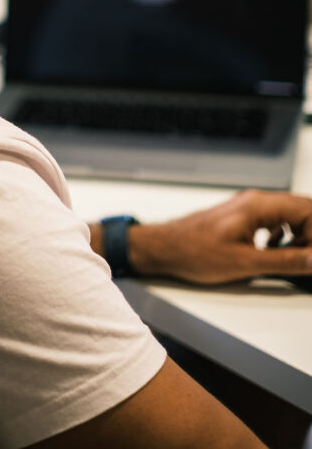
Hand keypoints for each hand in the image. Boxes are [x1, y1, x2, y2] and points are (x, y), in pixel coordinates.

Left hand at [126, 189, 311, 284]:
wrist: (165, 248)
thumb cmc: (195, 252)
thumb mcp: (246, 263)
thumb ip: (285, 261)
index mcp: (258, 205)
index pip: (307, 210)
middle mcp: (254, 200)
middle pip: (301, 209)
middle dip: (311, 234)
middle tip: (309, 259)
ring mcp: (247, 207)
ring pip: (288, 215)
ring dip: (300, 235)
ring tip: (298, 258)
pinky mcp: (241, 217)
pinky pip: (273, 220)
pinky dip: (283, 235)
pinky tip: (276, 252)